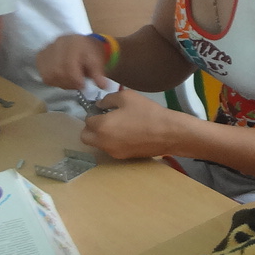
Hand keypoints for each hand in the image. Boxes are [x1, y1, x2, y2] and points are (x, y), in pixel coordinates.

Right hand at [37, 34, 112, 90]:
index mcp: (73, 43)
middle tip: (77, 85)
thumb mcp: (98, 61)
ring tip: (70, 81)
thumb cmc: (90, 53)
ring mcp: (47, 49)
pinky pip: (43, 73)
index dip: (75, 79)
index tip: (83, 85)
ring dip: (60, 83)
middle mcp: (57, 44)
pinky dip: (52, 80)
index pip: (68, 65)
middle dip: (68, 83)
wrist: (82, 43)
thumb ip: (99, 74)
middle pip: (57, 71)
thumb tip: (103, 86)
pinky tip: (61, 78)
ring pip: (48, 74)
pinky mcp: (40, 56)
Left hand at [77, 91, 200, 159]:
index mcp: (101, 126)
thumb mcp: (126, 96)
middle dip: (91, 128)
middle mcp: (103, 142)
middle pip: (85, 137)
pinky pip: (110, 148)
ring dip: (101, 135)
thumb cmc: (147, 112)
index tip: (102, 110)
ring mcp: (113, 152)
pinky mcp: (123, 157)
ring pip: (97, 144)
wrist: (168, 133)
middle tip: (104, 120)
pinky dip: (112, 142)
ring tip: (118, 126)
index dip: (93, 113)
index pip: (87, 121)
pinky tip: (127, 134)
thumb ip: (107, 99)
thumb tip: (100, 105)